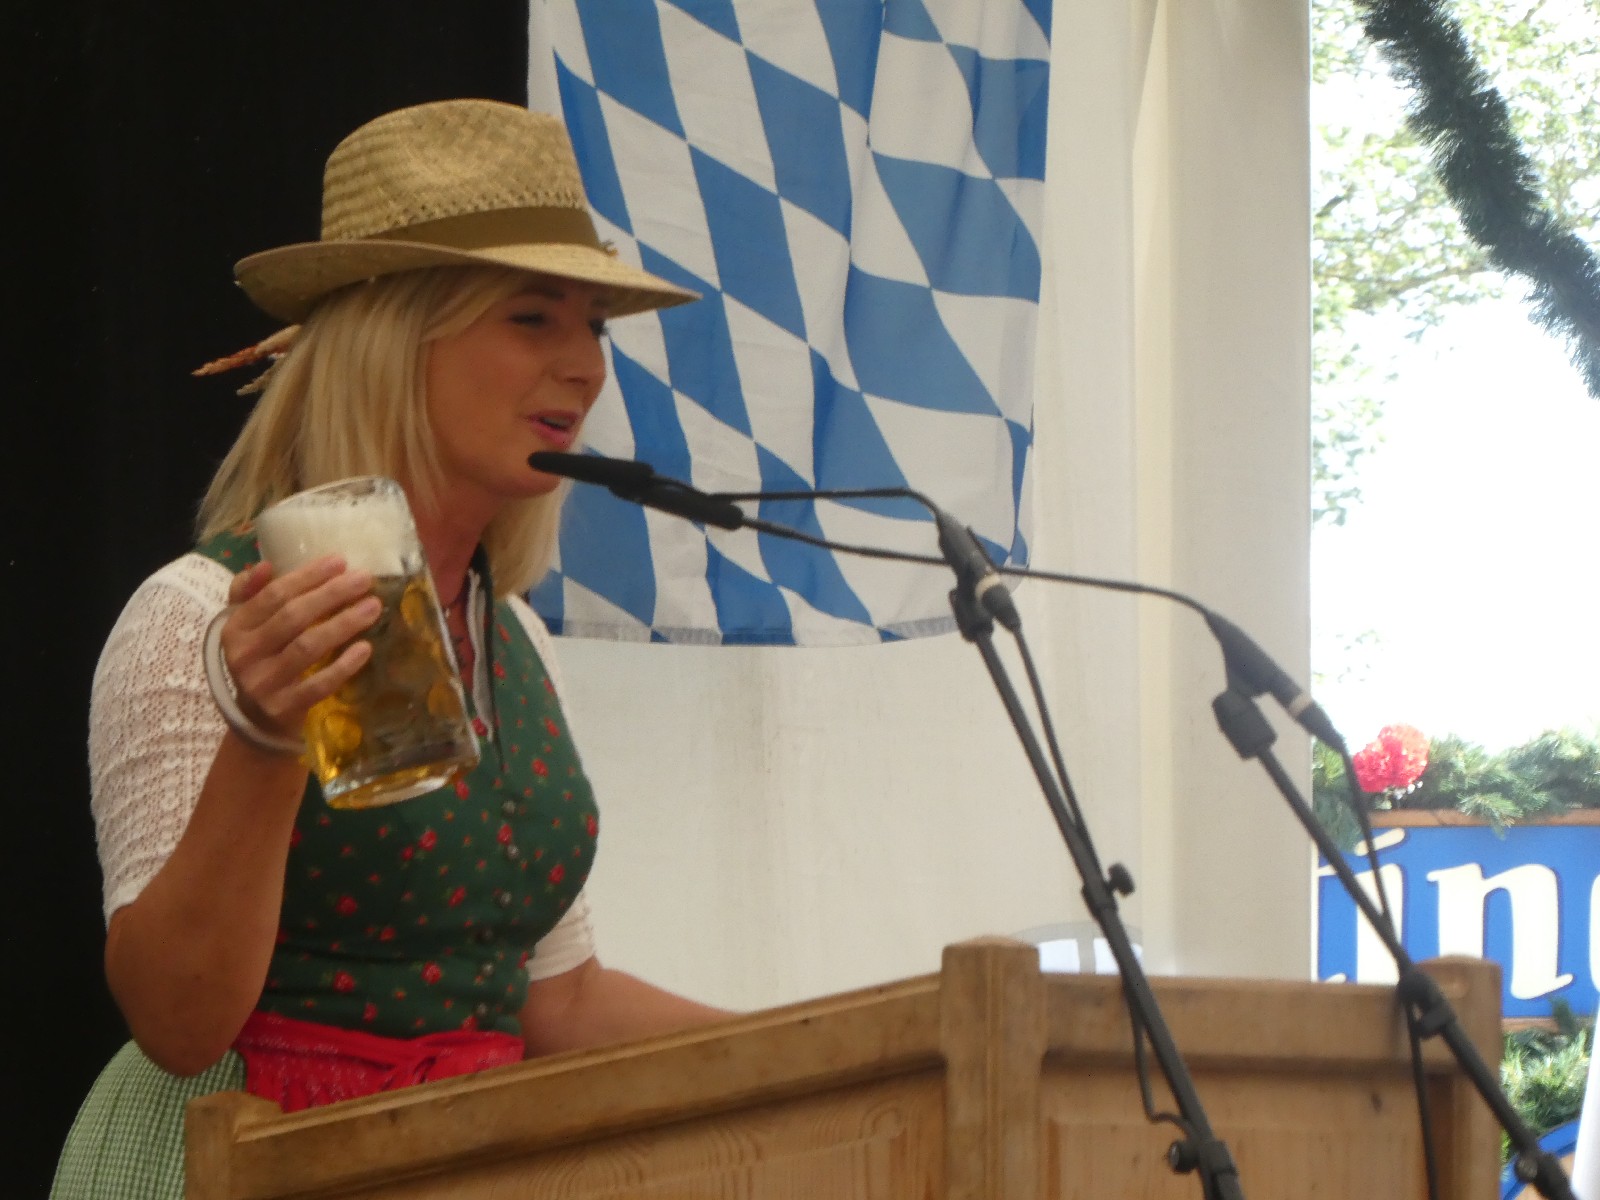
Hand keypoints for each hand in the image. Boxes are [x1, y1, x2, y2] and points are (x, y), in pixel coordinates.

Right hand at [219, 556, 381, 738]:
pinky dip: (343, 666)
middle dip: (331, 594)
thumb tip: (265, 565)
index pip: (273, 595)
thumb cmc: (260, 660)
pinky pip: (319, 685)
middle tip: (364, 580)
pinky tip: (365, 648)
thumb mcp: (246, 627)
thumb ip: (249, 594)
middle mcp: (244, 655)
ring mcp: (263, 684)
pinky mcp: (284, 708)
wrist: (256, 720)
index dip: (308, 577)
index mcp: (234, 628)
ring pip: (308, 647)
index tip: (340, 562)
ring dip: (343, 624)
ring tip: (372, 607)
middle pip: (293, 617)